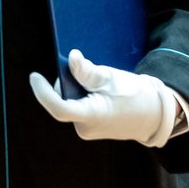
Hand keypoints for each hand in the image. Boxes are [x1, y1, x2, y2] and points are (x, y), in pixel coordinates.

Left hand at [29, 49, 176, 146]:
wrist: (154, 114)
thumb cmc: (135, 96)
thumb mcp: (111, 78)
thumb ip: (88, 71)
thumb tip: (72, 58)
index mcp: (92, 116)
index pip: (59, 108)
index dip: (43, 92)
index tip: (34, 76)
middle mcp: (86, 127)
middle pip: (63, 99)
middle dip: (68, 82)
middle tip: (84, 70)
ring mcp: (87, 129)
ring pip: (70, 102)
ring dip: (76, 88)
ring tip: (98, 84)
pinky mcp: (90, 127)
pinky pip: (77, 107)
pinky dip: (82, 95)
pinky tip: (98, 91)